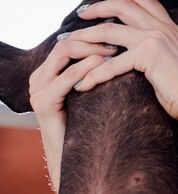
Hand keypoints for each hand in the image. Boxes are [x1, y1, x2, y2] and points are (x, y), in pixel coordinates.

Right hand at [29, 37, 113, 193]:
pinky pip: (66, 77)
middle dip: (93, 39)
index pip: (71, 40)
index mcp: (50, 71)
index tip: (119, 35)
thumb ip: (99, 67)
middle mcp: (40, 77)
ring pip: (64, 54)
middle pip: (66, 43)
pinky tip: (104, 67)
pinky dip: (86, 69)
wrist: (84, 158)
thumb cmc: (94, 121)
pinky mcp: (43, 103)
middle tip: (118, 42)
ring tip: (114, 52)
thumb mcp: (96, 88)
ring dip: (91, 50)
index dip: (94, 35)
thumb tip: (123, 42)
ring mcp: (38, 89)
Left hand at [71, 0, 177, 120]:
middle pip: (122, 6)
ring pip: (109, 31)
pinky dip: (93, 75)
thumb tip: (143, 54)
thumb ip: (159, 49)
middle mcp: (161, 27)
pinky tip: (82, 85)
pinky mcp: (148, 55)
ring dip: (84, 37)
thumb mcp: (175, 58)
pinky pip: (111, 63)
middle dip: (97, 7)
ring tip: (67, 45)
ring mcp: (154, 39)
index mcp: (168, 26)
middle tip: (80, 12)